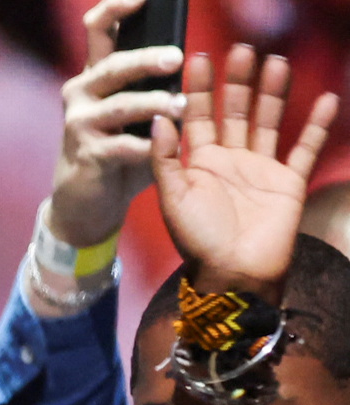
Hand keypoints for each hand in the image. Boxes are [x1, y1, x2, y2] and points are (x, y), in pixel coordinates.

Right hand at [46, 0, 186, 247]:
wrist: (86, 202)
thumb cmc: (118, 151)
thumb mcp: (133, 113)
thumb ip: (151, 86)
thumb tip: (186, 59)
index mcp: (94, 76)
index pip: (99, 29)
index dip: (117, 8)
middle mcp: (81, 93)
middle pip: (113, 65)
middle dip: (146, 59)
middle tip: (177, 57)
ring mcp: (80, 124)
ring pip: (121, 105)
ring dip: (154, 104)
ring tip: (181, 106)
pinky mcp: (87, 156)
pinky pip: (121, 147)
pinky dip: (144, 147)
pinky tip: (161, 149)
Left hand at [152, 46, 337, 295]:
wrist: (234, 273)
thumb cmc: (198, 240)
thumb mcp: (172, 198)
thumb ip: (165, 160)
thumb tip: (159, 118)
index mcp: (199, 164)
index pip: (198, 118)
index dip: (198, 90)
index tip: (198, 59)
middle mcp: (230, 161)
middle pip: (235, 112)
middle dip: (237, 82)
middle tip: (242, 50)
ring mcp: (261, 170)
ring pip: (268, 122)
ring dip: (273, 94)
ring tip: (276, 62)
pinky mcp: (288, 182)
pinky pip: (304, 149)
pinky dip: (316, 126)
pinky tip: (326, 99)